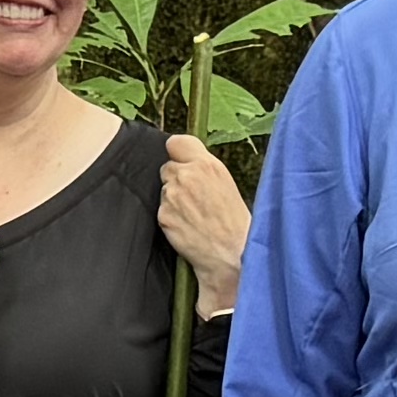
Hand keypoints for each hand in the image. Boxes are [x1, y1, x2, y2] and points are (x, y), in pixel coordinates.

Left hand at [157, 133, 251, 317]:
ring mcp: (172, 195)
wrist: (231, 253)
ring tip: (192, 215)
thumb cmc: (235, 221)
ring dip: (172, 200)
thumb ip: (204, 169)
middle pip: (167, 168)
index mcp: (207, 164)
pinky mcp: (164, 215)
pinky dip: (170, 217)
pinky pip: (161, 210)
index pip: (175, 142)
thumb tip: (189, 162)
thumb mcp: (226, 184)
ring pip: (164, 190)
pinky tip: (186, 226)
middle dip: (175, 180)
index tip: (181, 161)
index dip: (177, 153)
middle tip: (191, 197)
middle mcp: (187, 175)